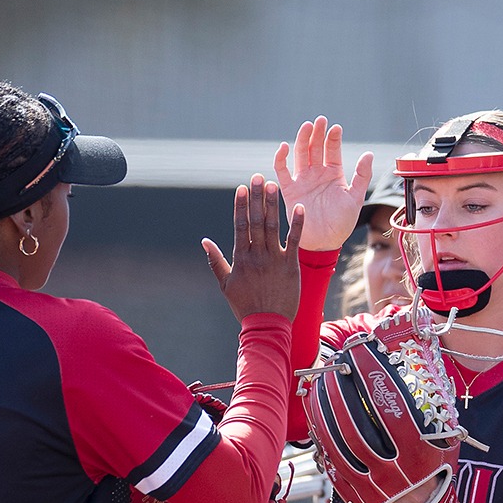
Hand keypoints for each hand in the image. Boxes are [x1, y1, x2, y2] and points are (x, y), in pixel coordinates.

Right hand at [204, 176, 303, 320]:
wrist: (267, 326)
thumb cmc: (245, 306)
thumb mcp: (226, 285)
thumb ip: (215, 261)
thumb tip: (205, 240)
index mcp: (241, 258)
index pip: (240, 226)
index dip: (241, 206)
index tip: (241, 188)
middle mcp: (257, 255)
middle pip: (256, 221)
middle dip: (256, 198)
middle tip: (257, 177)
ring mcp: (275, 260)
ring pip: (273, 227)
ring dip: (272, 205)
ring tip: (272, 185)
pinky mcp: (291, 266)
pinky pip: (295, 241)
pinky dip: (297, 224)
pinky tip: (298, 207)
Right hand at [274, 117, 373, 252]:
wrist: (325, 243)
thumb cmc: (342, 223)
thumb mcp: (355, 197)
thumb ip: (361, 176)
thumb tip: (369, 153)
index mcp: (333, 174)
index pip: (332, 150)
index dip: (333, 138)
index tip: (336, 128)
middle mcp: (317, 174)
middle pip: (315, 147)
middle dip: (317, 133)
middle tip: (320, 120)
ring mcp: (303, 180)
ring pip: (300, 154)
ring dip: (302, 140)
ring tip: (307, 126)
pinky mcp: (289, 189)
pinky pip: (282, 171)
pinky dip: (281, 158)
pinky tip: (284, 146)